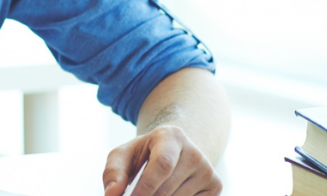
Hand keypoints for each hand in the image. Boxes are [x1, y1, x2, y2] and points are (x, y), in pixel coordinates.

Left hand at [103, 126, 221, 195]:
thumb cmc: (144, 153)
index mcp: (172, 137)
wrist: (176, 150)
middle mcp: (195, 152)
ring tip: (149, 193)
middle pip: (167, 189)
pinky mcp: (216, 186)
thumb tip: (111, 195)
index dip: (145, 187)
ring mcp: (208, 171)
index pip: (162, 166)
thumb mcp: (125, 154)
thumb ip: (113, 172)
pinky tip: (167, 194)